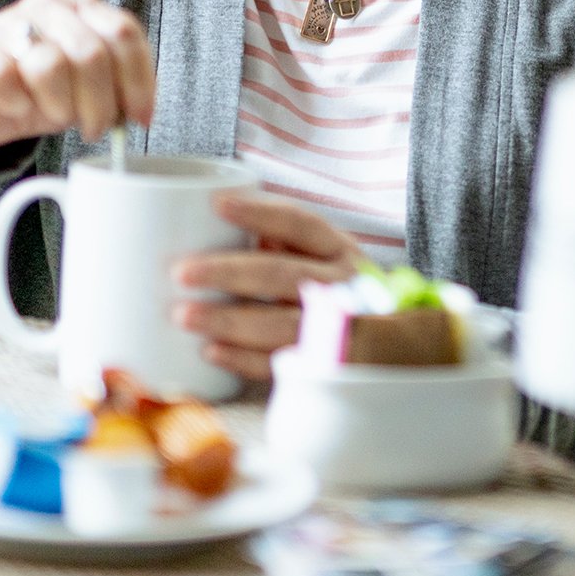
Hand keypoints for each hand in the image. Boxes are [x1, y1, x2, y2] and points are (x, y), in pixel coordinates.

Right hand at [0, 0, 156, 152]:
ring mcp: (7, 25)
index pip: (123, 32)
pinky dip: (17, 103)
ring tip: (56, 116)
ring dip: (60, 105)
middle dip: (100, 103)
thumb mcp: (87, 84)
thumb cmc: (42, 89)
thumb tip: (140, 112)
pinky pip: (3, 78)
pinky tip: (18, 108)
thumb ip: (116, 86)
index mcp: (83, 8)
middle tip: (95, 128)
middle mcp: (48, 8)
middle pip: (91, 53)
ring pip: (50, 65)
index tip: (140, 117)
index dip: (139, 81)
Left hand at [172, 192, 359, 382]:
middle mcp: (341, 286)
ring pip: (278, 323)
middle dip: (228, 272)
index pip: (300, 224)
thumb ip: (283, 241)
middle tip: (181, 272)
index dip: (260, 214)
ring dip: (228, 319)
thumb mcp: (325, 257)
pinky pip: (280, 365)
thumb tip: (222, 226)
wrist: (394, 349)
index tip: (217, 205)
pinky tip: (210, 351)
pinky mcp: (323, 370)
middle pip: (282, 274)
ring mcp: (335, 331)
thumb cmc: (338, 291)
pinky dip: (242, 359)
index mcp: (339, 250)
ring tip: (183, 315)